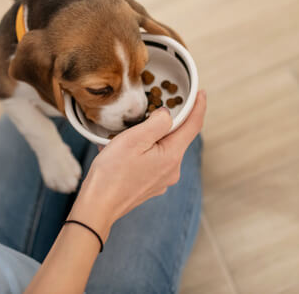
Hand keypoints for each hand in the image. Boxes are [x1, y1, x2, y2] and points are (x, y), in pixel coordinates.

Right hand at [69, 90, 206, 240]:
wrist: (98, 205)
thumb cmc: (112, 173)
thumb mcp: (134, 139)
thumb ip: (157, 123)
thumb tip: (167, 115)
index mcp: (171, 156)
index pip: (193, 126)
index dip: (198, 107)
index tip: (201, 93)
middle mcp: (172, 170)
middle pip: (176, 137)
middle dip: (164, 123)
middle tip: (148, 110)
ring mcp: (161, 180)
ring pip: (161, 149)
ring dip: (147, 138)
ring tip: (123, 136)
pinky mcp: (149, 186)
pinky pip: (150, 161)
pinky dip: (140, 152)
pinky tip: (120, 152)